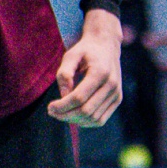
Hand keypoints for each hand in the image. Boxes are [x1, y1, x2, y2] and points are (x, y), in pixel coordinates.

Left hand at [50, 8, 123, 126]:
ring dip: (74, 120)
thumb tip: (63, 96)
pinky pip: (100, 120)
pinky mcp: (117, 100)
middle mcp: (112, 85)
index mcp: (101, 72)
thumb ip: (64, 74)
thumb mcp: (70, 55)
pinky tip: (72, 115)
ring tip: (60, 113)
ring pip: (93, 119)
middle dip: (65, 115)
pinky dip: (85, 122)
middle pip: (86, 111)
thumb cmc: (85, 50)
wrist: (107, 45)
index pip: (79, 98)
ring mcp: (117, 94)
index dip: (62, 106)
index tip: (49, 107)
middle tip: (52, 111)